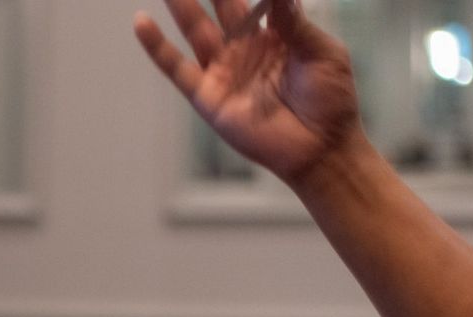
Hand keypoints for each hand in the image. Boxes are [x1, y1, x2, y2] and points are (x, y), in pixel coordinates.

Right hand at [134, 0, 361, 184]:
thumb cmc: (330, 100)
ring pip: (196, 30)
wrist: (321, 147)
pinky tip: (142, 23)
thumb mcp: (321, 52)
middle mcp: (244, 49)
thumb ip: (294, 21)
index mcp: (275, 34)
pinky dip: (157, 47)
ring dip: (181, 5)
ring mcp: (224, 72)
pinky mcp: (208, 97)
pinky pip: (177, 68)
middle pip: (220, 6)